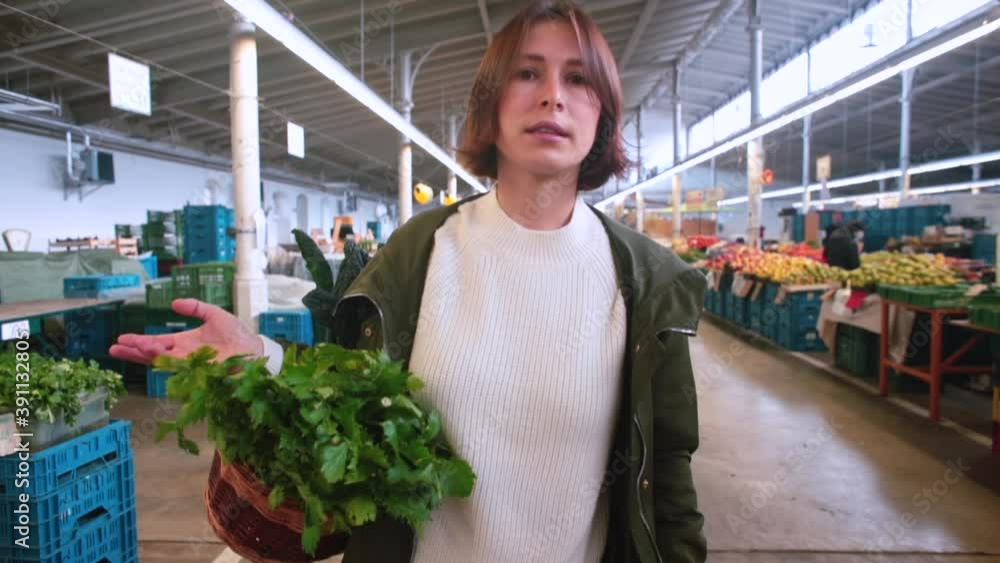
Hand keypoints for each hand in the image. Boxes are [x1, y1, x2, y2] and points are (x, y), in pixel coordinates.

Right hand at [110, 299, 262, 364]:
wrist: (255, 349)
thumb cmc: (237, 334)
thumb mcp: (214, 314)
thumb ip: (195, 307)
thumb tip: (174, 303)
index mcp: (184, 343)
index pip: (157, 343)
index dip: (139, 341)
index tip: (121, 339)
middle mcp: (183, 355)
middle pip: (153, 355)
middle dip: (133, 352)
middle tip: (114, 349)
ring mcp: (190, 364)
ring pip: (162, 361)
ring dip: (145, 354)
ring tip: (129, 348)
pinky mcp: (199, 371)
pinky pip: (178, 367)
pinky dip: (165, 361)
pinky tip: (153, 355)